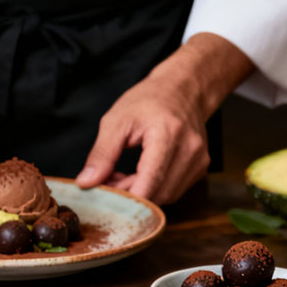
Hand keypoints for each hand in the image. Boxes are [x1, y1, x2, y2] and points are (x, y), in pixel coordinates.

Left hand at [75, 74, 210, 203]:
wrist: (183, 89)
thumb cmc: (148, 100)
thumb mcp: (116, 121)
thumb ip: (102, 154)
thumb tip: (86, 182)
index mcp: (168, 134)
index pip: (149, 182)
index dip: (125, 197)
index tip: (102, 194)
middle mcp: (190, 150)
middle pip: (157, 193)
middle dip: (128, 195)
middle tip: (107, 180)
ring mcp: (199, 161)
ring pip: (166, 196)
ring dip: (141, 193)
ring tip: (121, 175)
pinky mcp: (200, 168)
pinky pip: (173, 191)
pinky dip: (153, 189)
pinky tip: (138, 175)